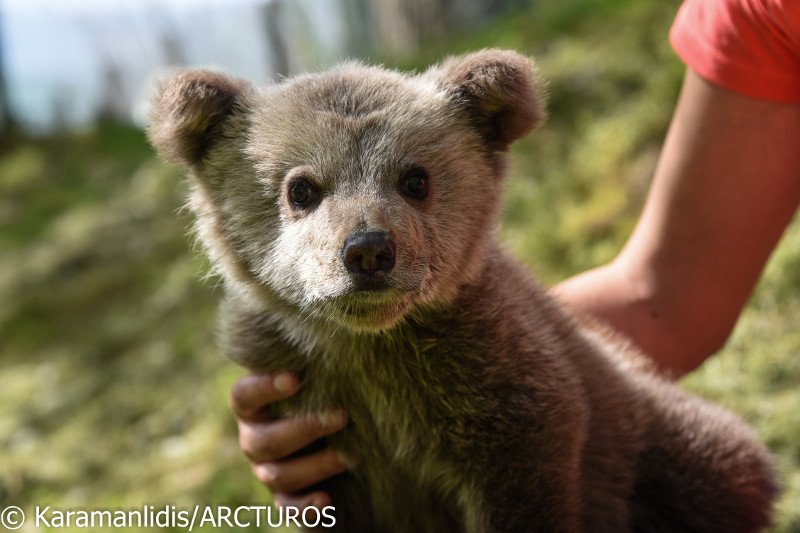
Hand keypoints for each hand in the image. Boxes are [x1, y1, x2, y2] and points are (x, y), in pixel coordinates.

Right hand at [230, 372, 349, 507]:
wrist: (329, 433)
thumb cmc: (319, 392)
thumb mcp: (312, 377)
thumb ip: (315, 364)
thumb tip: (342, 340)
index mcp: (253, 406)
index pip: (244, 396)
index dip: (265, 388)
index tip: (295, 378)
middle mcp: (253, 438)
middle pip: (264, 441)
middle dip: (304, 429)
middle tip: (342, 416)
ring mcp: (266, 470)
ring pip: (277, 475)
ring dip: (315, 465)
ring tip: (351, 455)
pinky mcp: (284, 496)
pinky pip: (287, 507)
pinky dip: (305, 506)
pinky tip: (326, 499)